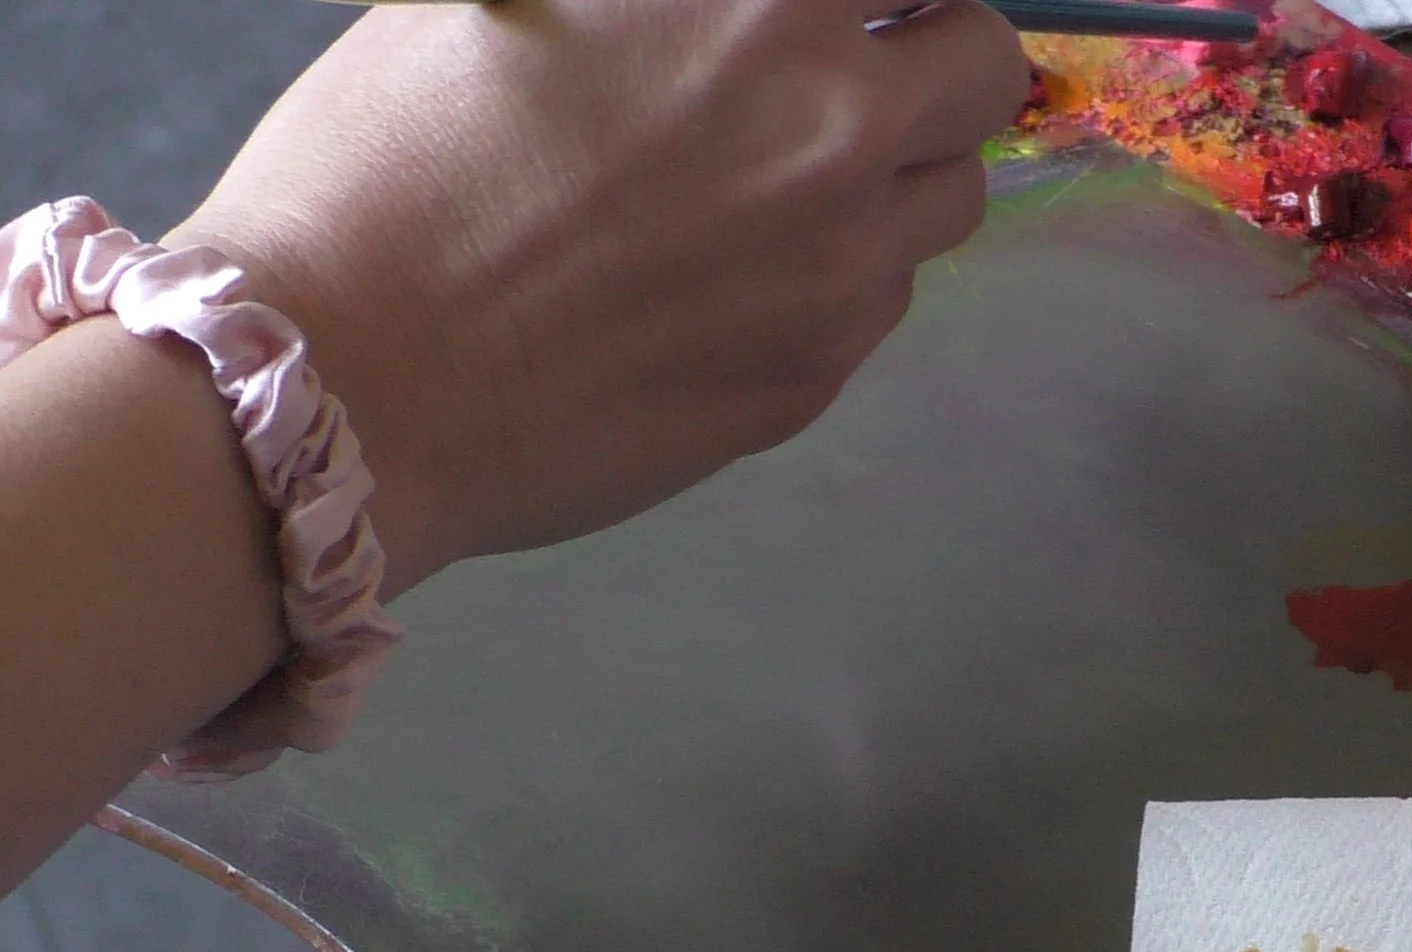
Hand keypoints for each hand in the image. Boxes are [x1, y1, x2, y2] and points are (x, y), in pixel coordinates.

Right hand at [167, 0, 1028, 591]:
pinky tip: (721, 280)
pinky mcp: (820, 368)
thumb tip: (743, 13)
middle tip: (860, 80)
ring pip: (952, 196)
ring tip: (773, 189)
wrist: (348, 377)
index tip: (862, 11)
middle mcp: (832, 121)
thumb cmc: (391, 167)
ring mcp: (841, 259)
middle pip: (986, 67)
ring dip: (896, 177)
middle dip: (935, 65)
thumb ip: (678, 0)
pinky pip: (882, 299)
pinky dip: (837, 278)